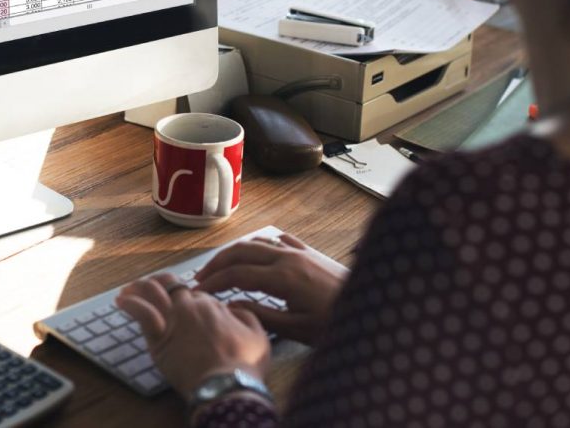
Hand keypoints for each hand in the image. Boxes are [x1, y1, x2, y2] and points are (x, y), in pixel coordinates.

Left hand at [116, 274, 270, 398]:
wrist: (226, 386)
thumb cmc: (244, 365)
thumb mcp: (258, 335)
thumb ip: (246, 315)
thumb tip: (234, 308)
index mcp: (213, 305)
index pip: (194, 293)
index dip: (188, 297)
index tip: (182, 302)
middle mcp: (191, 307)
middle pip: (171, 287)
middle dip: (160, 284)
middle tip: (151, 286)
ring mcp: (173, 320)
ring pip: (152, 293)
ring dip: (139, 288)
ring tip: (129, 289)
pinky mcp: (159, 338)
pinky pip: (141, 313)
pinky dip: (130, 303)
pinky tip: (121, 300)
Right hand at [194, 234, 345, 343]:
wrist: (372, 306)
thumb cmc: (334, 323)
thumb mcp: (297, 329)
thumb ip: (261, 316)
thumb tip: (230, 307)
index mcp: (282, 277)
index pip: (236, 274)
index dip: (214, 282)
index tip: (198, 292)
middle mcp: (287, 257)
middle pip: (241, 251)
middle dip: (217, 262)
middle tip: (201, 277)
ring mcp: (299, 252)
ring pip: (258, 242)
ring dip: (236, 252)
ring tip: (221, 266)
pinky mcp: (310, 253)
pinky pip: (278, 240)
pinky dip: (260, 244)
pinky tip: (257, 251)